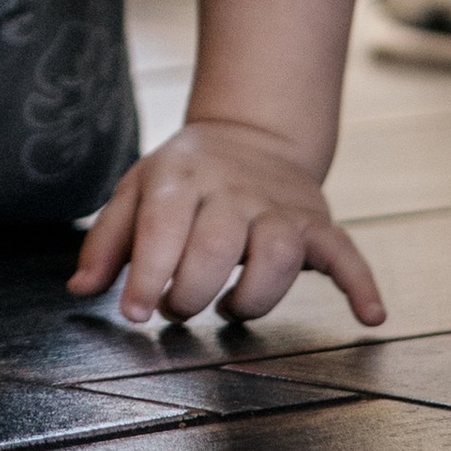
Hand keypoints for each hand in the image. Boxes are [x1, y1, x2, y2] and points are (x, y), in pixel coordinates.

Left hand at [71, 118, 386, 328]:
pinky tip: (369, 316)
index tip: (135, 313)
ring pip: (279, 256)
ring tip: (231, 310)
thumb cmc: (183, 178)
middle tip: (177, 309)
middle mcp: (232, 189)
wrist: (250, 134)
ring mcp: (279, 206)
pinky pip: (345, 252)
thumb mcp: (135, 192)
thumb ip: (107, 241)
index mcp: (180, 177)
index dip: (148, 275)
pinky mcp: (316, 223)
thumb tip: (81, 290)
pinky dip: (360, 283)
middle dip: (192, 293)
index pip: (163, 228)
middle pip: (218, 248)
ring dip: (255, 298)